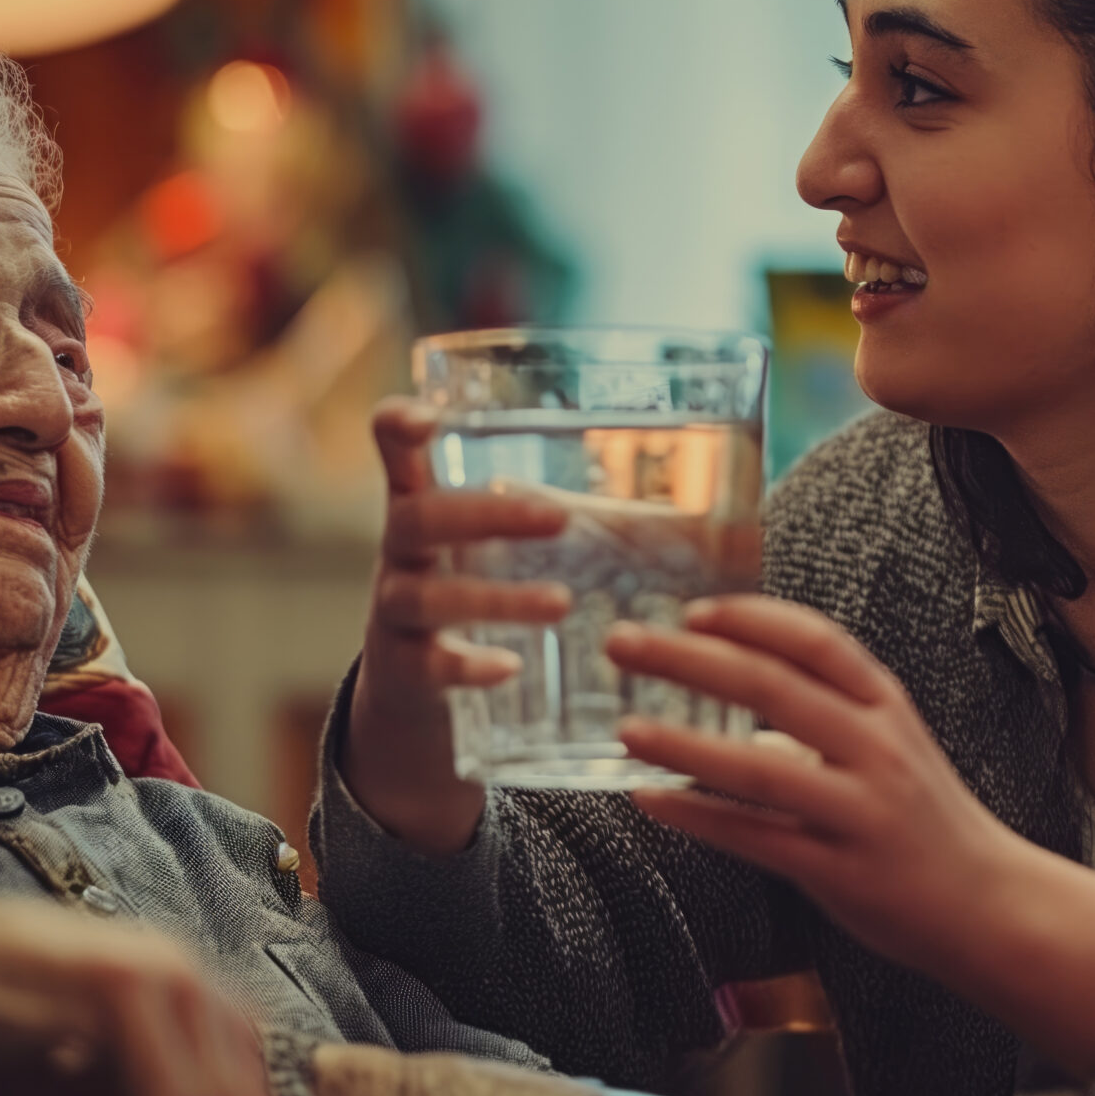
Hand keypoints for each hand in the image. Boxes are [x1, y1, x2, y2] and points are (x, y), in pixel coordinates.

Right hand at [341, 398, 569, 852]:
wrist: (411, 680)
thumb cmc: (469, 584)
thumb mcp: (486, 538)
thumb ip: (554, 509)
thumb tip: (701, 512)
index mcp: (420, 503)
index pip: (393, 450)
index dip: (397, 428)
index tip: (425, 416)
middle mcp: (399, 551)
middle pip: (420, 521)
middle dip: (488, 516)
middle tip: (559, 518)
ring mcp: (395, 611)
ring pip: (429, 598)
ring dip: (497, 600)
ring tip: (561, 604)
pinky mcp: (403, 670)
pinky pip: (429, 666)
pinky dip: (468, 666)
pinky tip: (510, 667)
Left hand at [607, 595, 1094, 1077]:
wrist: (992, 905)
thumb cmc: (929, 823)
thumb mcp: (890, 748)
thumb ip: (825, 719)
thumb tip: (742, 709)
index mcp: (886, 706)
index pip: (814, 640)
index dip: (750, 618)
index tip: (692, 609)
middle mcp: (876, 747)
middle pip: (771, 686)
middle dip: (687, 659)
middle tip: (623, 643)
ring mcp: (859, 810)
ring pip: (759, 768)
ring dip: (683, 743)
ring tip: (627, 728)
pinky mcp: (840, 870)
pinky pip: (755, 838)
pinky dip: (697, 816)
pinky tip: (651, 800)